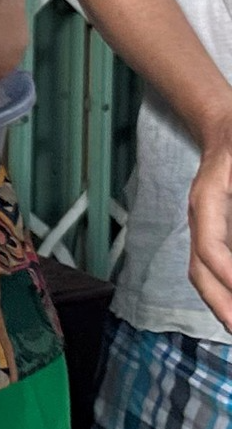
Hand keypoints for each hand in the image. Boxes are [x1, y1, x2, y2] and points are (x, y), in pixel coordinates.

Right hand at [189, 126, 231, 329]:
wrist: (226, 122)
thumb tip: (231, 243)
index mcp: (208, 201)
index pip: (212, 249)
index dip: (228, 274)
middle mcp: (202, 218)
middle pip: (199, 272)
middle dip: (220, 306)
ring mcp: (207, 225)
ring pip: (204, 273)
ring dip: (221, 304)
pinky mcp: (217, 228)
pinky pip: (213, 266)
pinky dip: (225, 289)